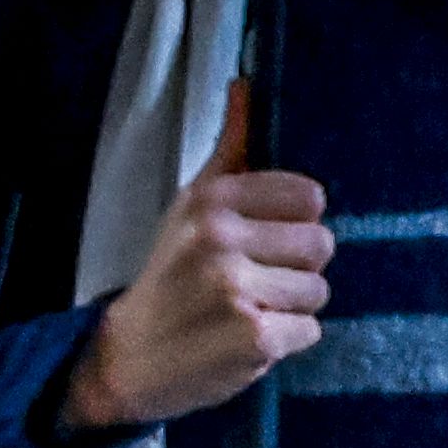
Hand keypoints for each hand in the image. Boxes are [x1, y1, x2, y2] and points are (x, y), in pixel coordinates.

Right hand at [59, 163, 327, 434]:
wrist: (127, 360)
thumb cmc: (168, 280)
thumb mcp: (189, 208)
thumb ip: (229, 152)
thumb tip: (245, 87)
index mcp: (212, 200)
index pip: (308, 197)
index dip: (295, 224)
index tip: (265, 243)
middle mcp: (222, 238)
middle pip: (320, 244)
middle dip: (298, 269)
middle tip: (257, 283)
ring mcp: (238, 288)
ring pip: (317, 291)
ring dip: (293, 308)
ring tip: (250, 312)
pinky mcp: (254, 337)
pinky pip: (310, 330)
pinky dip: (287, 341)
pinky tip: (249, 340)